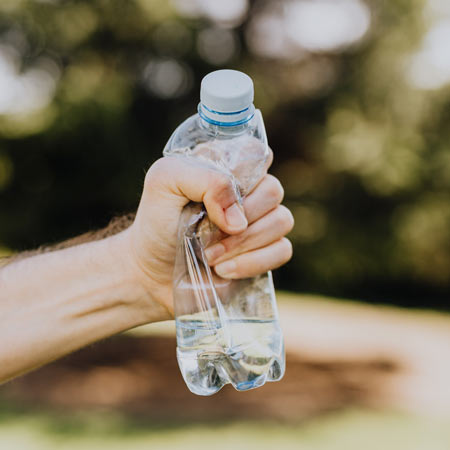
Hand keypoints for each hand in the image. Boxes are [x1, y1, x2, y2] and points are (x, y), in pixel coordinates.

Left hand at [121, 149, 293, 318]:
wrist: (152, 270)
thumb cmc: (157, 221)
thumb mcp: (164, 183)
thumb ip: (203, 178)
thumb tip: (238, 217)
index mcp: (227, 167)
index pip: (258, 153)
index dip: (244, 174)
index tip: (216, 195)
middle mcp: (249, 191)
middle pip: (273, 190)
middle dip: (241, 216)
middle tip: (205, 234)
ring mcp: (260, 223)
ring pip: (282, 221)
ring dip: (243, 243)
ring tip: (209, 256)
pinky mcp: (265, 253)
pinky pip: (283, 251)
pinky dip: (253, 263)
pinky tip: (224, 270)